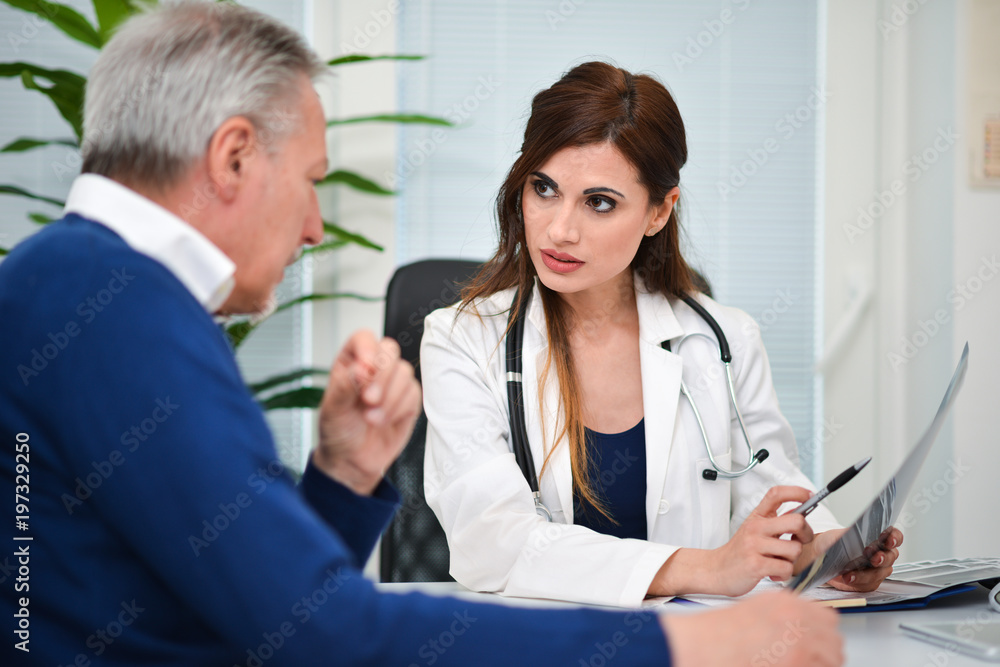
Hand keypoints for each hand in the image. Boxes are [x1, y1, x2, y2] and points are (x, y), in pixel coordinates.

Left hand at [313, 330, 420, 495]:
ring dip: (389, 398)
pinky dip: (398, 409)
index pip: (364, 339)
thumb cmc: (338, 432)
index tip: (364, 371)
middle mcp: (373, 368)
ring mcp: (393, 383)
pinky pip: (414, 394)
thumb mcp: (332, 410)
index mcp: (351, 362)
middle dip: (382, 376)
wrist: (352, 461)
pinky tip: (384, 421)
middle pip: (390, 350)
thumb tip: (360, 369)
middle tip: (368, 399)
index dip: (368, 350)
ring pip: (405, 372)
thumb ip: (344, 386)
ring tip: (372, 418)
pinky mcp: (408, 400)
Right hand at [649, 486, 815, 596]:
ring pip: (794, 549)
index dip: (797, 492)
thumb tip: (800, 513)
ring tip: (778, 562)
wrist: (715, 570)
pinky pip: (786, 569)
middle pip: (796, 521)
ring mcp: (755, 545)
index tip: (810, 496)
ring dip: (791, 560)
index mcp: (756, 517)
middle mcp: (755, 528)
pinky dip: (783, 574)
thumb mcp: (753, 531)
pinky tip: (772, 572)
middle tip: (799, 541)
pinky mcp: (756, 564)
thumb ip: (774, 522)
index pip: (776, 494)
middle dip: (806, 534)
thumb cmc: (738, 553)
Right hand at [663, 590, 843, 666]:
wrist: (707, 644)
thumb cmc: (723, 631)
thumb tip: (804, 628)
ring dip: (823, 663)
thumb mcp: (758, 608)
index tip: (820, 642)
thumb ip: (785, 613)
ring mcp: (801, 642)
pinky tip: (798, 666)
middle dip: (827, 652)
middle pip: (834, 639)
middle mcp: (798, 619)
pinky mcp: (799, 661)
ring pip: (833, 658)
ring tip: (802, 663)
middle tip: (815, 660)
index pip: (828, 618)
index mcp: (789, 604)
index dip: (824, 634)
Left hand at [825, 527, 902, 591]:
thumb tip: (854, 534)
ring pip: (880, 573)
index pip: (894, 537)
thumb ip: (849, 534)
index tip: (889, 539)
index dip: (895, 538)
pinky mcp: (867, 582)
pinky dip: (858, 582)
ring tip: (851, 573)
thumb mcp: (837, 535)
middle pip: (890, 557)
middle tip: (873, 557)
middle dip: (882, 558)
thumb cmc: (830, 543)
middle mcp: (880, 554)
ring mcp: (875, 570)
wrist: (818, 556)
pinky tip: (847, 579)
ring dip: (867, 574)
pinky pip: (868, 584)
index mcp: (877, 539)